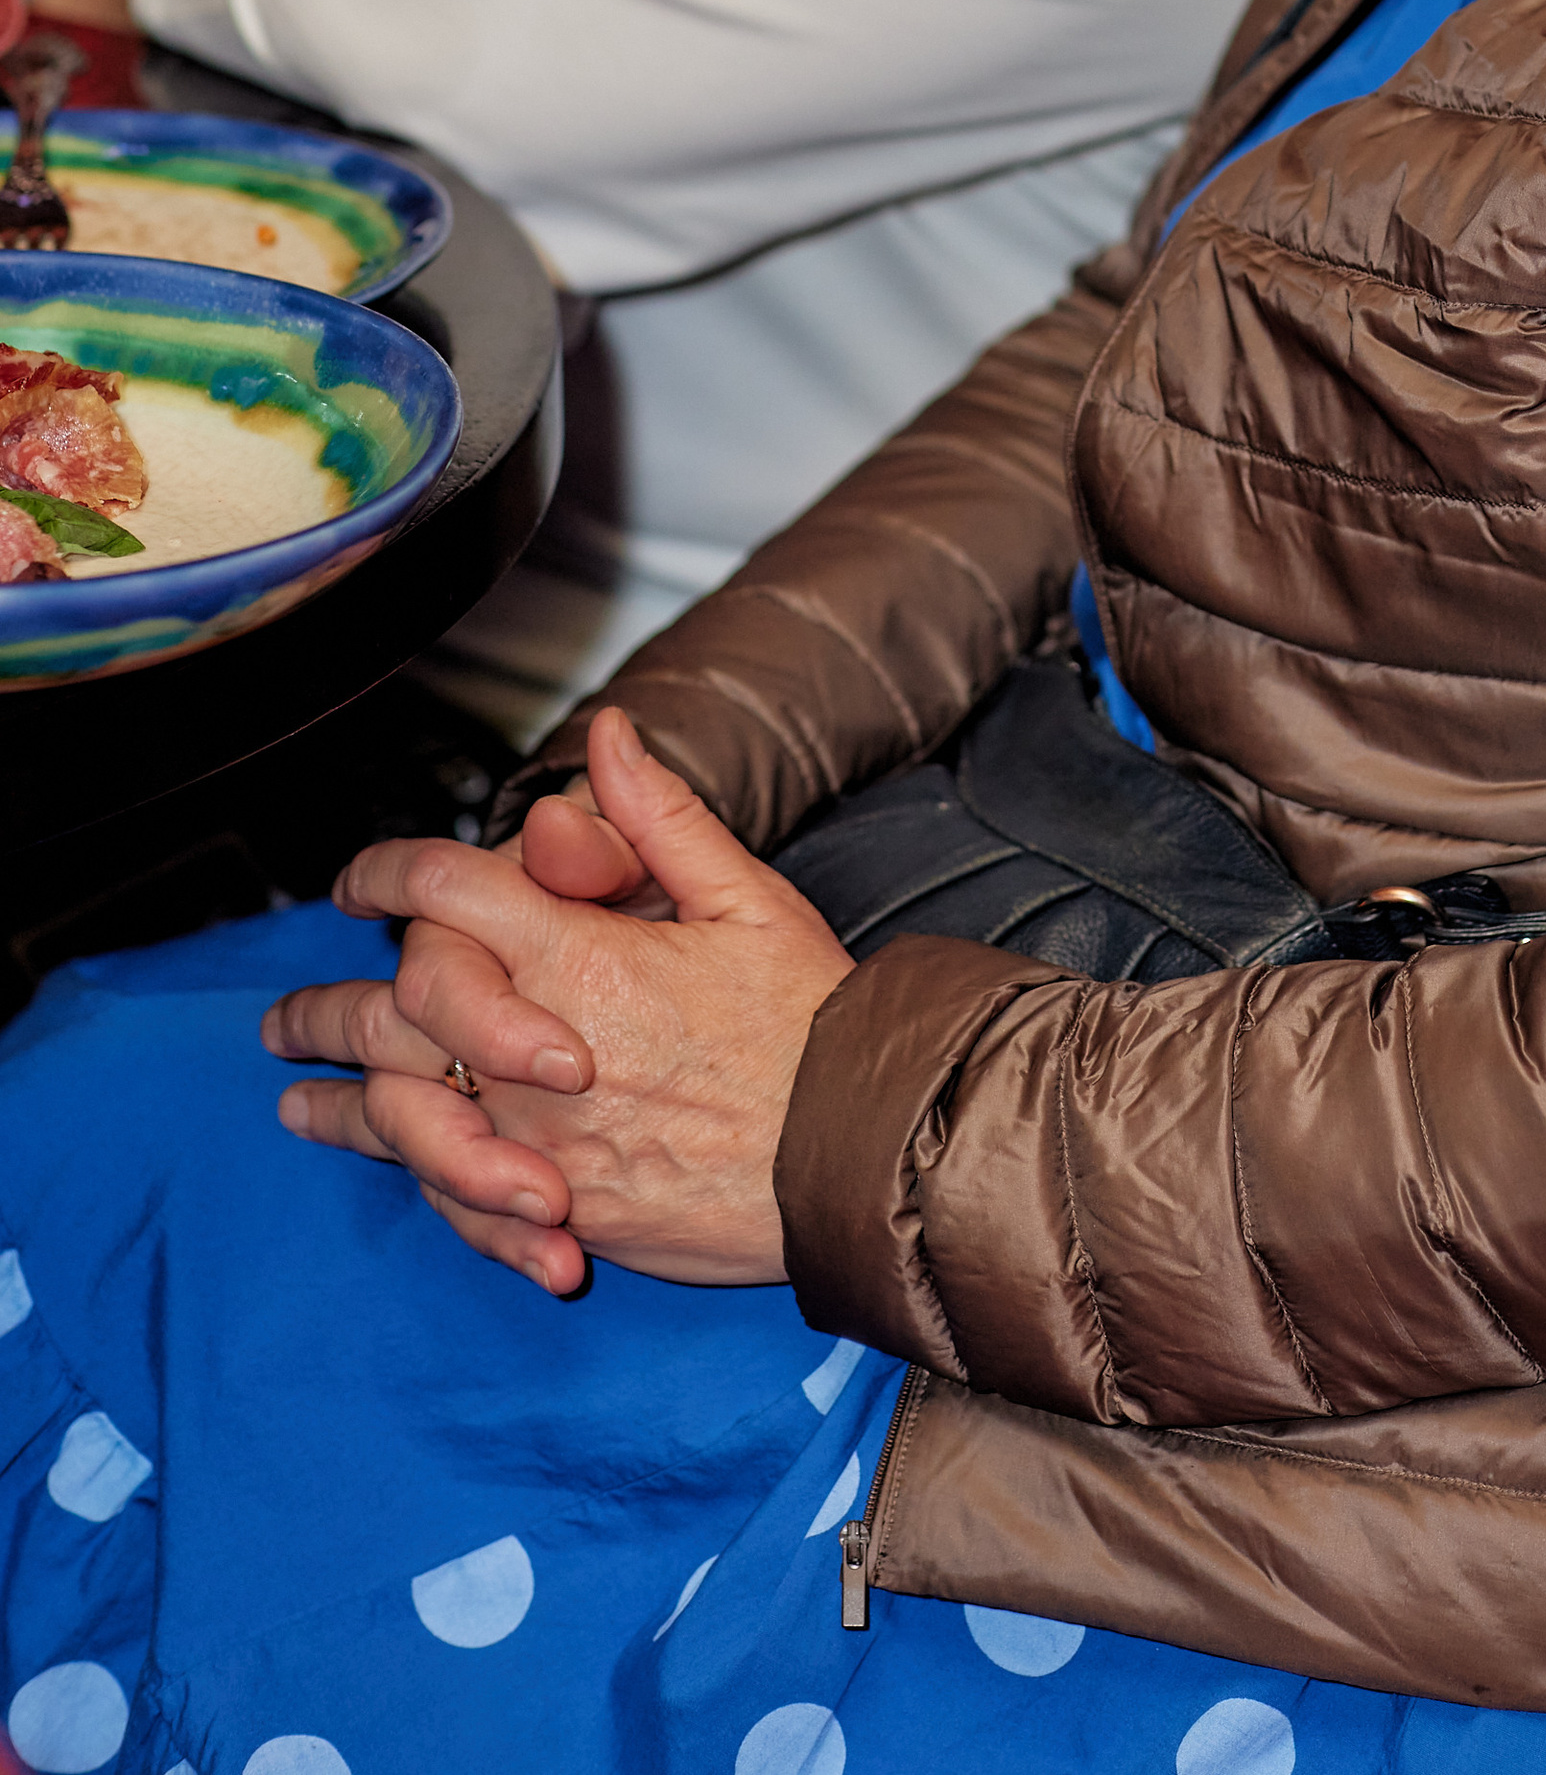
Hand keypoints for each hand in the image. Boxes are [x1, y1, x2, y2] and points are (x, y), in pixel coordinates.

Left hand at [261, 708, 853, 1294]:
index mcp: (579, 958)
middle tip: (286, 1017)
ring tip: (299, 1097)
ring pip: (398, 1114)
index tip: (358, 880)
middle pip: (390, 1010)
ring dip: (339, 1102)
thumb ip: (658, 819)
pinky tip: (385, 1169)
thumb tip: (606, 737)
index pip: (446, 891)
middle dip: (326, 1006)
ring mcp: (542, 1138)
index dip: (389, 871)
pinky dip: (409, 1179)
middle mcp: (537, 1051)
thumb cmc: (810, 1020)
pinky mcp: (561, 1209)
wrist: (858, 1150)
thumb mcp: (746, 898)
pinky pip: (454, 1197)